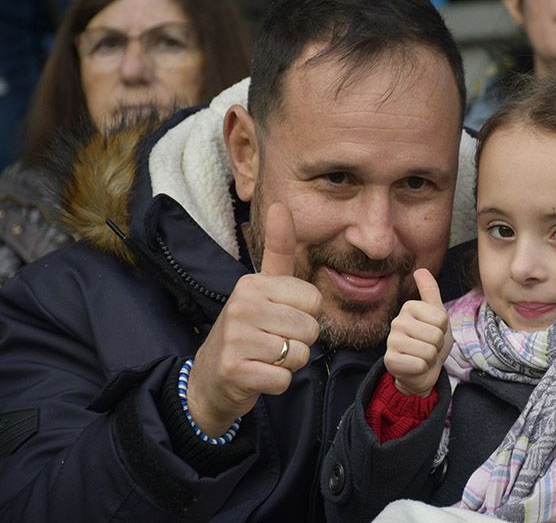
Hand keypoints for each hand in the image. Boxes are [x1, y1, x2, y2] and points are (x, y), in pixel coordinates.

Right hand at [186, 202, 320, 435]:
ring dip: (289, 364)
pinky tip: (257, 376)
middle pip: (310, 328)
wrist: (210, 380)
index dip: (305, 316)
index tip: (280, 319)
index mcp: (253, 284)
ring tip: (265, 358)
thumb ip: (278, 251)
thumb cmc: (247, 331)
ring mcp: (235, 338)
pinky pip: (284, 379)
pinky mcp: (234, 370)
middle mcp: (241, 305)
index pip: (313, 300)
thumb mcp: (262, 289)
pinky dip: (277, 383)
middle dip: (299, 343)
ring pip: (299, 354)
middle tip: (272, 343)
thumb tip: (281, 204)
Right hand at [384, 268, 451, 396]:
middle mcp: (397, 321)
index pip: (441, 318)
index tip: (434, 331)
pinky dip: (422, 369)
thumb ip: (430, 291)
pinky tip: (415, 366)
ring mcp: (391, 341)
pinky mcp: (390, 361)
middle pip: (435, 335)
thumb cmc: (431, 340)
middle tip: (428, 346)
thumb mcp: (436, 314)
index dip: (443, 329)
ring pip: (428, 351)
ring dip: (430, 358)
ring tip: (423, 356)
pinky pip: (420, 364)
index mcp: (409, 307)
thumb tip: (420, 270)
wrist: (423, 369)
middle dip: (437, 345)